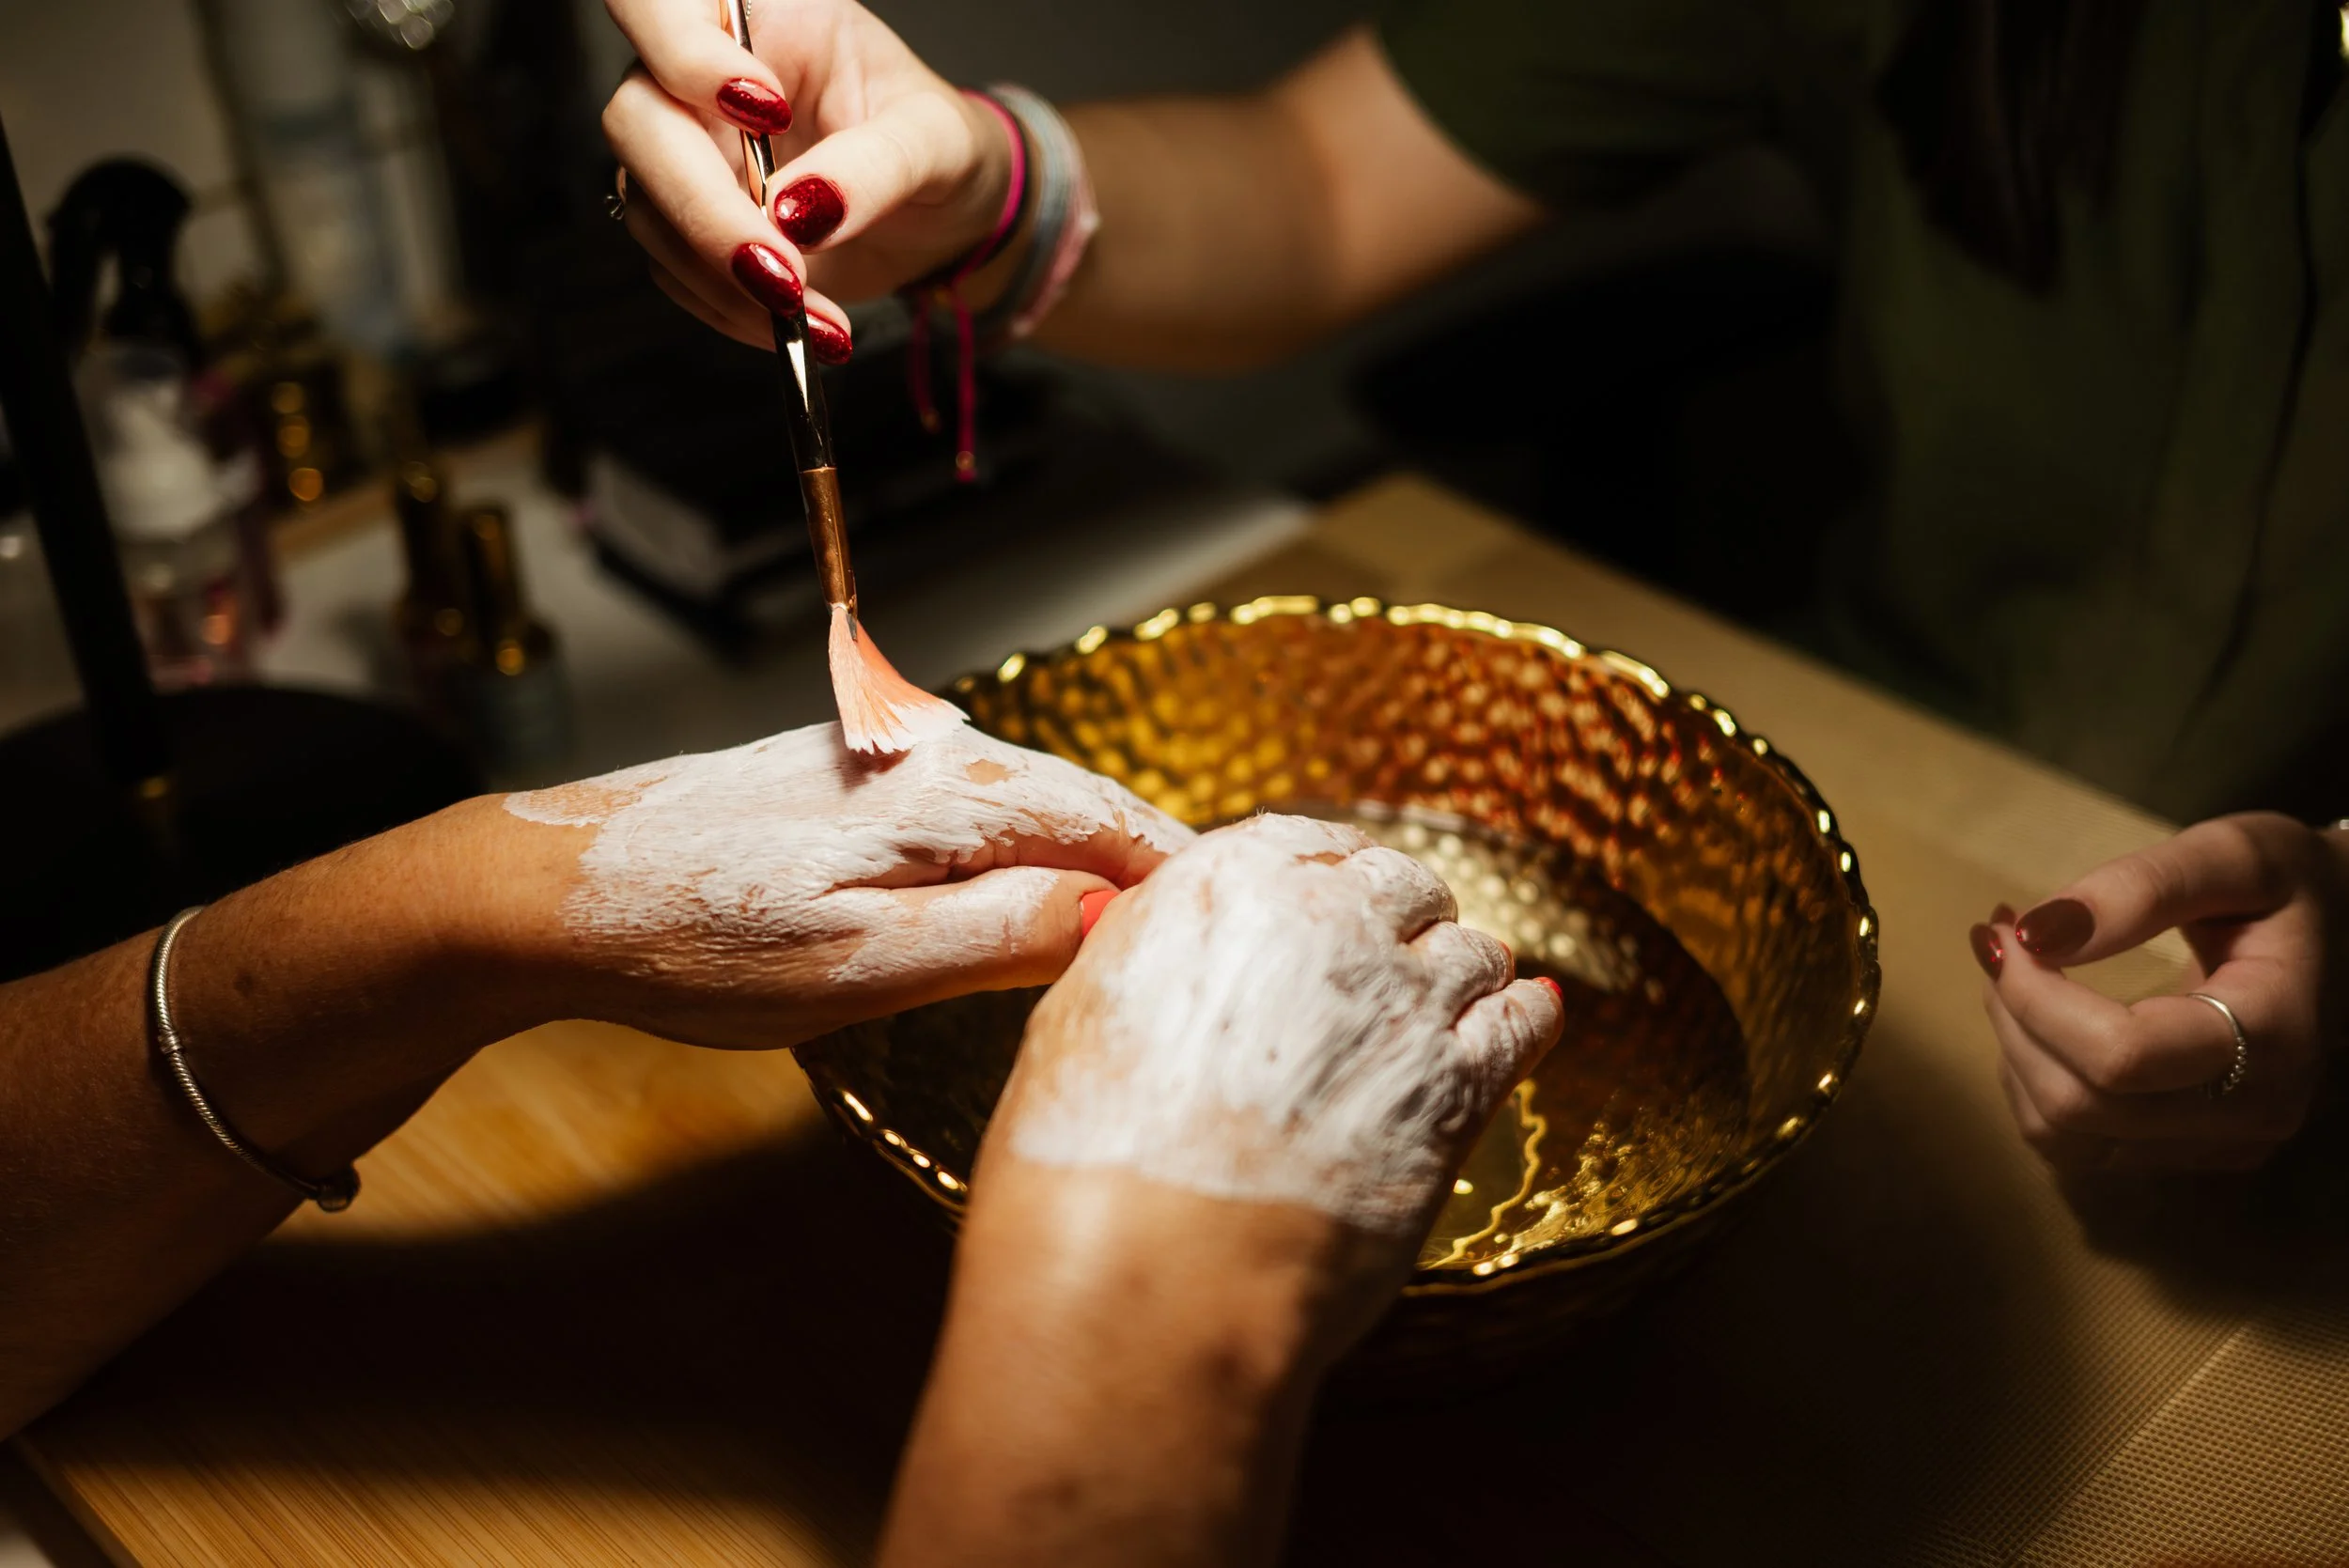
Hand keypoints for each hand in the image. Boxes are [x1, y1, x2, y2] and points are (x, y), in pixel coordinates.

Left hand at [498, 721, 1189, 1047]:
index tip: (1244, 932)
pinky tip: (1023, 901)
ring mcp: (885, 758)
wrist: (550, 893)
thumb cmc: (696, 941)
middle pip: (1083, 805)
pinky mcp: (846, 776)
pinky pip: (972, 812)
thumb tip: (1115, 910)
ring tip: (1133, 935)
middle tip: (1206, 946)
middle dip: (1148, 869)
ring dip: (1086, 862)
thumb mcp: (863, 967)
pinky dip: (1021, 854)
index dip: (1185, 881)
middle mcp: (930, 752)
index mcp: (951, 792)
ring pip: (1027, 806)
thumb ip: (1001, 931)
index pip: (1117, 824)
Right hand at [601, 0, 1015, 352]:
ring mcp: (688, 154)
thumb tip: (800, 213)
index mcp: (761, 19)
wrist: (941, 213)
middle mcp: (701, 79)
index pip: (660, 5)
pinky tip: (797, 327)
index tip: (767, 113)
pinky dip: (732, 309)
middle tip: (784, 273)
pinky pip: (676, 271)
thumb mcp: (933, 142)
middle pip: (638, 122)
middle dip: (705, 209)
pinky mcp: (690, 225)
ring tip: (811, 316)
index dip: (687, 56)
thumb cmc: (937, 146)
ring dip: (722, 278)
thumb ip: (873, 166)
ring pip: (648, 208)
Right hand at [988, 812, 1562, 1352]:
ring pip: (1472, 953)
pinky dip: (1526, 1016)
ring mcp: (1406, 1000)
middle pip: (1405, 889)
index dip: (1337, 875)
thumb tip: (1157, 941)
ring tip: (1447, 1008)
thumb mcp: (1082, 1008)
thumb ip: (1146, 953)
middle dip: (1404, 921)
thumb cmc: (1089, 1156)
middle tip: (1394, 961)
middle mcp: (1331, 919)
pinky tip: (1526, 1017)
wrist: (1151, 1268)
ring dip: (1462, 976)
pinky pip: (1522, 1022)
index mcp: (1230, 880)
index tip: (1346, 897)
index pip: (1317, 845)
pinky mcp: (1461, 1085)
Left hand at [1973, 812, 2346, 1170]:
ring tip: (2017, 973)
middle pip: (2077, 1103)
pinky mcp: (2184, 1154)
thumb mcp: (2231, 855)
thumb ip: (2140, 887)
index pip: (2119, 1056)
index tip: (2005, 929)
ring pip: (2060, 1132)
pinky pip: (2069, 1144)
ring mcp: (2219, 1145)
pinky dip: (2030, 1081)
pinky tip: (2039, 1020)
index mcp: (2273, 1035)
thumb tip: (2036, 933)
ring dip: (2012, 1049)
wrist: (2342, 939)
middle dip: (2014, 1016)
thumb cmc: (2287, 889)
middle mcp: (2251, 1111)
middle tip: (2002, 942)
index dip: (2035, 996)